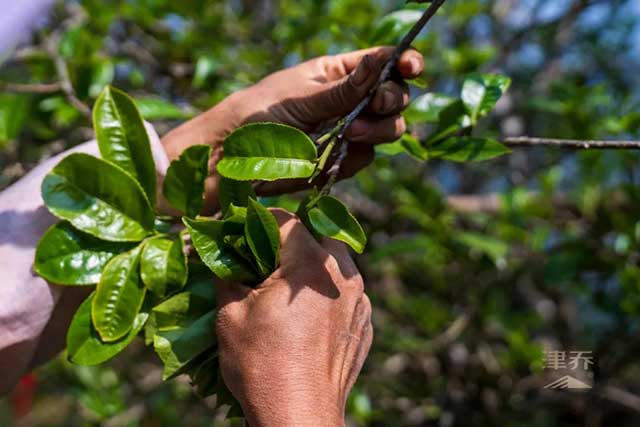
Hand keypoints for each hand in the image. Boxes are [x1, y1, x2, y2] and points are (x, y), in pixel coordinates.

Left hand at [161, 46, 423, 210]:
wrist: (228, 162)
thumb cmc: (255, 117)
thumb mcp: (300, 98)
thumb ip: (344, 89)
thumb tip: (382, 61)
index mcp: (336, 73)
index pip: (381, 63)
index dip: (403, 63)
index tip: (412, 67)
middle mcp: (346, 101)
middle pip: (393, 99)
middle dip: (389, 102)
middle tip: (371, 107)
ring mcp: (345, 132)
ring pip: (386, 131)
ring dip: (375, 132)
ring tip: (348, 133)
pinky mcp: (337, 162)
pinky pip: (363, 160)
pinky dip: (354, 159)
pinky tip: (332, 158)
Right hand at [216, 209, 372, 425]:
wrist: (298, 416)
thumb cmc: (261, 365)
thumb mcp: (231, 315)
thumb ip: (226, 275)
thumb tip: (217, 255)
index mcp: (310, 265)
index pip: (287, 221)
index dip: (261, 219)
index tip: (244, 228)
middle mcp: (343, 276)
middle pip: (322, 237)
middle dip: (297, 240)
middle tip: (270, 258)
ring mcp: (360, 301)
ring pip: (339, 265)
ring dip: (316, 266)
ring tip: (290, 287)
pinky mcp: (365, 324)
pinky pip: (349, 294)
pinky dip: (330, 294)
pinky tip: (309, 316)